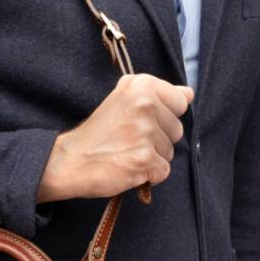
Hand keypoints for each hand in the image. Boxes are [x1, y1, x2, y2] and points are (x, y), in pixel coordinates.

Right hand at [38, 73, 193, 201]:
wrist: (71, 160)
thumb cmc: (98, 133)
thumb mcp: (124, 101)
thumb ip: (159, 95)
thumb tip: (189, 93)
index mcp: (141, 85)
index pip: (180, 101)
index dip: (163, 116)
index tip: (139, 119)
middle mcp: (144, 104)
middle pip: (177, 129)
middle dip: (158, 139)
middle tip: (128, 138)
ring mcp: (144, 131)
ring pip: (170, 151)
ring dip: (152, 157)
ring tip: (126, 152)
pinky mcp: (144, 158)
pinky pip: (163, 171)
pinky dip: (148, 175)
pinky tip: (127, 166)